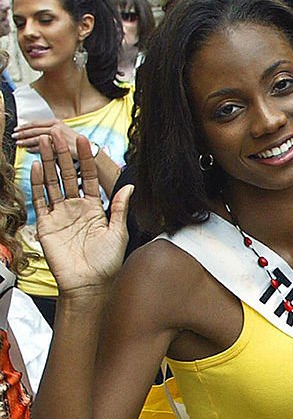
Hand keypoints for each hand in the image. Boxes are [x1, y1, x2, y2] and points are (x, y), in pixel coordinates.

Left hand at [14, 119, 83, 156]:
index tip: (18, 128)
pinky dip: (34, 148)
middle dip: (23, 132)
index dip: (26, 125)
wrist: (90, 151)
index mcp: (57, 122)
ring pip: (37, 137)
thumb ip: (51, 132)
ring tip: (18, 143)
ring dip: (26, 140)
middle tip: (14, 135)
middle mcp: (56, 126)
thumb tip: (39, 135)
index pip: (37, 122)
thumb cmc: (77, 144)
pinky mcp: (59, 145)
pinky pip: (44, 147)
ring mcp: (58, 135)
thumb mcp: (63, 133)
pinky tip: (28, 150)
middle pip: (35, 129)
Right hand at [30, 131, 128, 295]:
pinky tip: (36, 167)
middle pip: (68, 176)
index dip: (86, 160)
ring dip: (48, 163)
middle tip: (58, 134)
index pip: (89, 178)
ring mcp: (60, 215)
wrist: (90, 284)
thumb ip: (121, 208)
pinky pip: (40, 200)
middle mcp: (76, 209)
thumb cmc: (107, 263)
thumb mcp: (118, 232)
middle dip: (63, 155)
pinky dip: (37, 184)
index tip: (85, 140)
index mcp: (95, 209)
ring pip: (52, 183)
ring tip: (44, 143)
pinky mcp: (46, 225)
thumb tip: (131, 186)